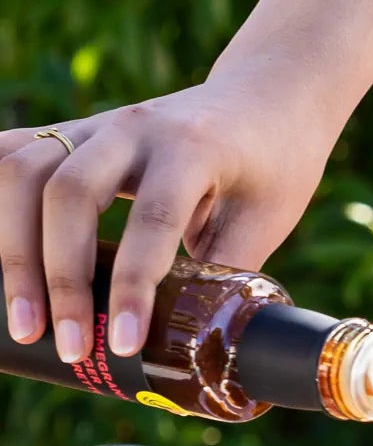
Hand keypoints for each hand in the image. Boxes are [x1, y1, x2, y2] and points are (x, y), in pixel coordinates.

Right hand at [0, 0, 372, 360]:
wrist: (267, 94)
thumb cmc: (273, 163)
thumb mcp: (268, 218)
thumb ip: (228, 274)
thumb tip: (196, 350)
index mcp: (194, 146)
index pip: (153, 216)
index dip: (132, 284)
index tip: (122, 343)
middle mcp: (135, 127)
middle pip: (70, 192)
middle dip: (60, 277)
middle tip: (69, 346)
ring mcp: (96, 125)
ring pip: (23, 171)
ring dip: (13, 249)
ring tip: (24, 324)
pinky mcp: (73, 132)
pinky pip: (11, 153)